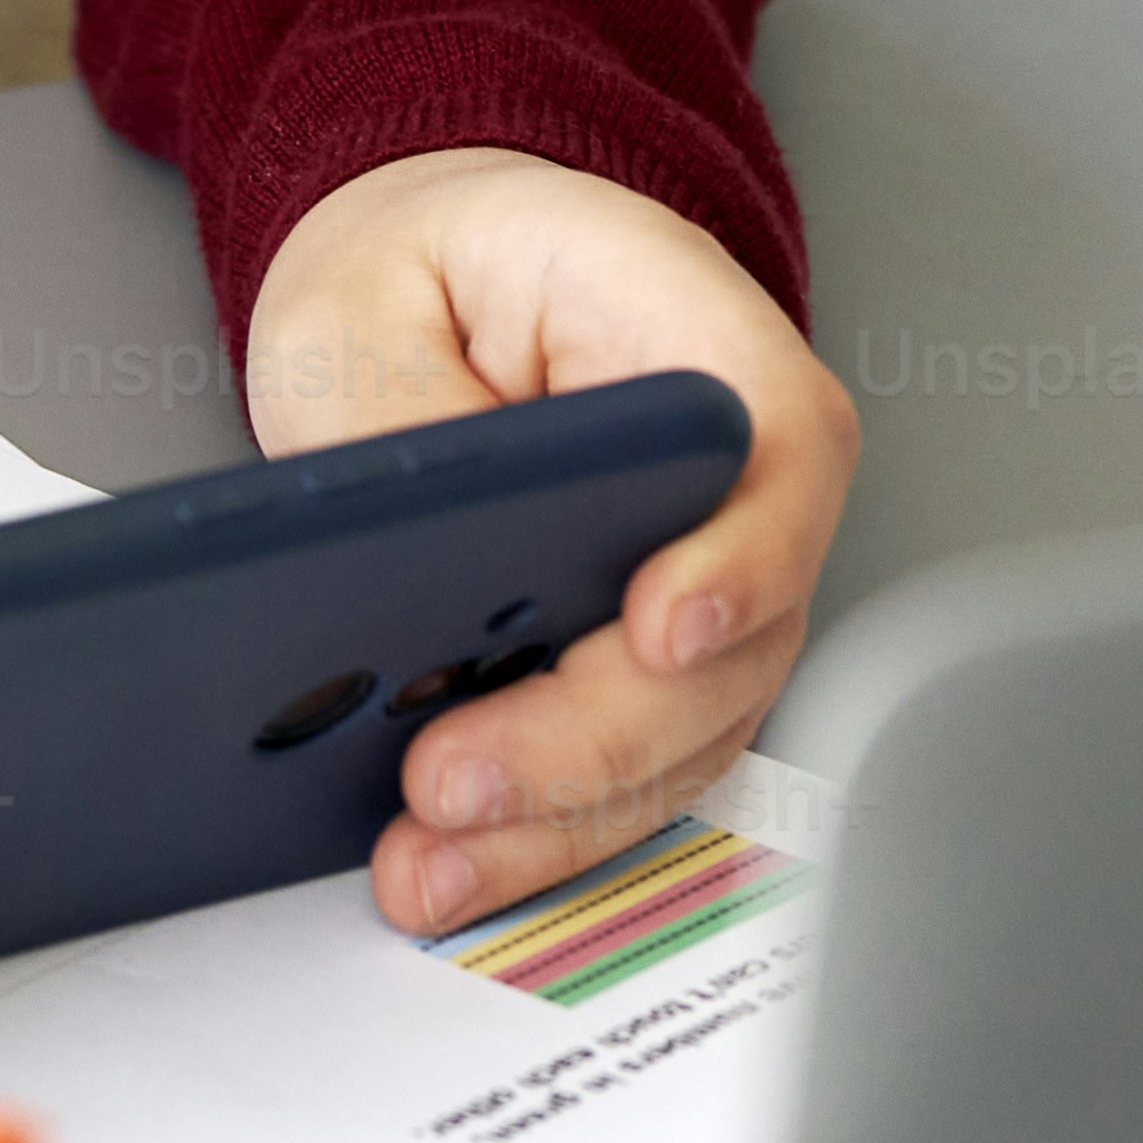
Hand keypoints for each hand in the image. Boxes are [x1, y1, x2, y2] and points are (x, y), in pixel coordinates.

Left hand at [245, 147, 854, 933]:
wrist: (424, 296)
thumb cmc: (418, 278)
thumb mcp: (361, 305)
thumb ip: (400, 418)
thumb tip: (410, 564)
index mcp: (693, 339)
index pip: (781, 445)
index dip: (741, 554)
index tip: (658, 627)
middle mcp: (738, 478)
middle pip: (735, 631)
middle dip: (593, 734)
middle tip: (454, 777)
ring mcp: (714, 588)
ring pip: (687, 733)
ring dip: (560, 815)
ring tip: (425, 856)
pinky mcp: (657, 675)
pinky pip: (634, 774)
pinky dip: (543, 832)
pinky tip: (445, 864)